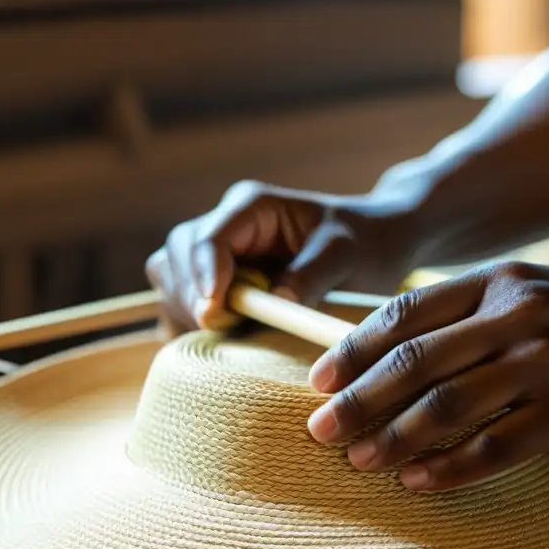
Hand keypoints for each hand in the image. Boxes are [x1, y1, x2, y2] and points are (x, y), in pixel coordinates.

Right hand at [146, 180, 412, 331]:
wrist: (377, 244)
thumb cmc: (366, 242)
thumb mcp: (347, 254)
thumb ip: (312, 274)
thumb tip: (276, 301)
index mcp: (252, 207)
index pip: (206, 239)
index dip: (203, 276)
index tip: (214, 313)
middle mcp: (227, 225)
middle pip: (176, 257)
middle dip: (191, 296)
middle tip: (223, 328)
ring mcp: (218, 254)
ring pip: (171, 279)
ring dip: (188, 311)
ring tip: (228, 333)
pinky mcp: (219, 283)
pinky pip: (181, 303)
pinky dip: (190, 323)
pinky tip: (220, 342)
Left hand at [306, 261, 548, 491]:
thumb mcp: (537, 296)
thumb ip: (474, 313)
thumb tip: (399, 349)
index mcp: (500, 282)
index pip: (406, 313)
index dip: (354, 348)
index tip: (319, 379)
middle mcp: (516, 317)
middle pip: (414, 362)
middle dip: (357, 399)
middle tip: (320, 429)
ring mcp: (543, 366)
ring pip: (444, 408)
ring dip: (392, 438)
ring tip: (358, 461)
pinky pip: (490, 449)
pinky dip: (446, 468)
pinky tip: (416, 480)